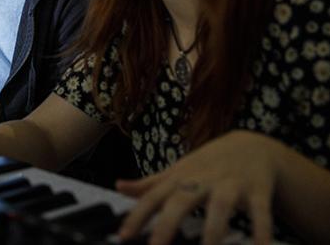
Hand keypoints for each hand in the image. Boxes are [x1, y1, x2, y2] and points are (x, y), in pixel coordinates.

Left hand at [116, 130, 279, 244]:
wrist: (252, 145)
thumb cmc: (207, 164)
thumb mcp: (178, 171)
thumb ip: (150, 184)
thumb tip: (119, 185)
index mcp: (180, 177)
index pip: (153, 197)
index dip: (137, 215)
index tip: (123, 236)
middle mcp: (202, 180)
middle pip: (181, 201)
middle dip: (168, 225)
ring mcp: (230, 184)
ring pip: (220, 208)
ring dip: (214, 232)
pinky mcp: (257, 191)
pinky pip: (260, 213)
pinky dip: (261, 232)